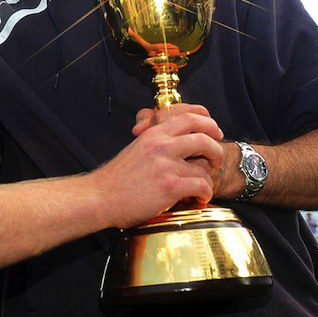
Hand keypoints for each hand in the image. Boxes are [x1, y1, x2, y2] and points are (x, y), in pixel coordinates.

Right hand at [92, 107, 223, 228]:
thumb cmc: (116, 179)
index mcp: (153, 134)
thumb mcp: (136, 150)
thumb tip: (177, 145)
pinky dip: (204, 194)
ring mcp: (166, 164)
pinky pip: (201, 186)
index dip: (208, 123)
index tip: (214, 133)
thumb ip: (156, 144)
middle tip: (217, 160)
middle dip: (216, 149)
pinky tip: (198, 200)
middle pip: (204, 136)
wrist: (100, 197)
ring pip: (205, 166)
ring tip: (202, 189)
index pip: (190, 116)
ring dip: (208, 180)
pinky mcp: (169, 185)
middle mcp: (161, 145)